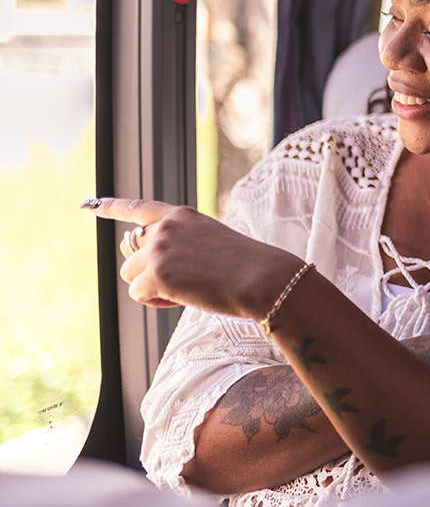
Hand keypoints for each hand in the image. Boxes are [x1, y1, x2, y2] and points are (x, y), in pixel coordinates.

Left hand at [83, 197, 302, 318]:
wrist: (262, 278)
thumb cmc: (246, 267)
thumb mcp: (210, 242)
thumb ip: (178, 245)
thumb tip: (146, 267)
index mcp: (182, 215)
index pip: (138, 208)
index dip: (111, 207)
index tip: (89, 204)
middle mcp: (165, 227)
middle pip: (131, 252)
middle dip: (146, 270)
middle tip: (180, 280)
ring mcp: (159, 248)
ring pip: (131, 276)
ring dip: (152, 288)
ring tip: (187, 290)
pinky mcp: (156, 273)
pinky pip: (139, 294)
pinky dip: (157, 302)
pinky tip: (184, 298)